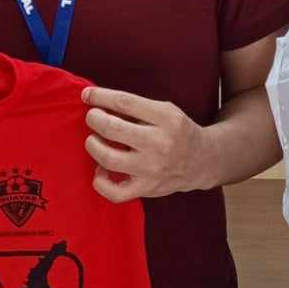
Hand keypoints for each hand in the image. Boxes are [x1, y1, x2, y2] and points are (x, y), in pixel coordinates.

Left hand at [82, 86, 211, 202]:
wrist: (202, 161)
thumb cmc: (176, 131)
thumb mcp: (164, 111)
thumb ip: (135, 107)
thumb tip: (96, 101)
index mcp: (166, 118)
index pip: (124, 102)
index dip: (100, 97)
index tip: (87, 95)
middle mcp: (160, 144)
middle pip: (113, 129)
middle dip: (94, 119)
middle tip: (92, 117)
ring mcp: (152, 169)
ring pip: (108, 158)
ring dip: (93, 146)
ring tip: (94, 140)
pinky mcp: (147, 188)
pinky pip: (115, 192)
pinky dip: (100, 181)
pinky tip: (100, 169)